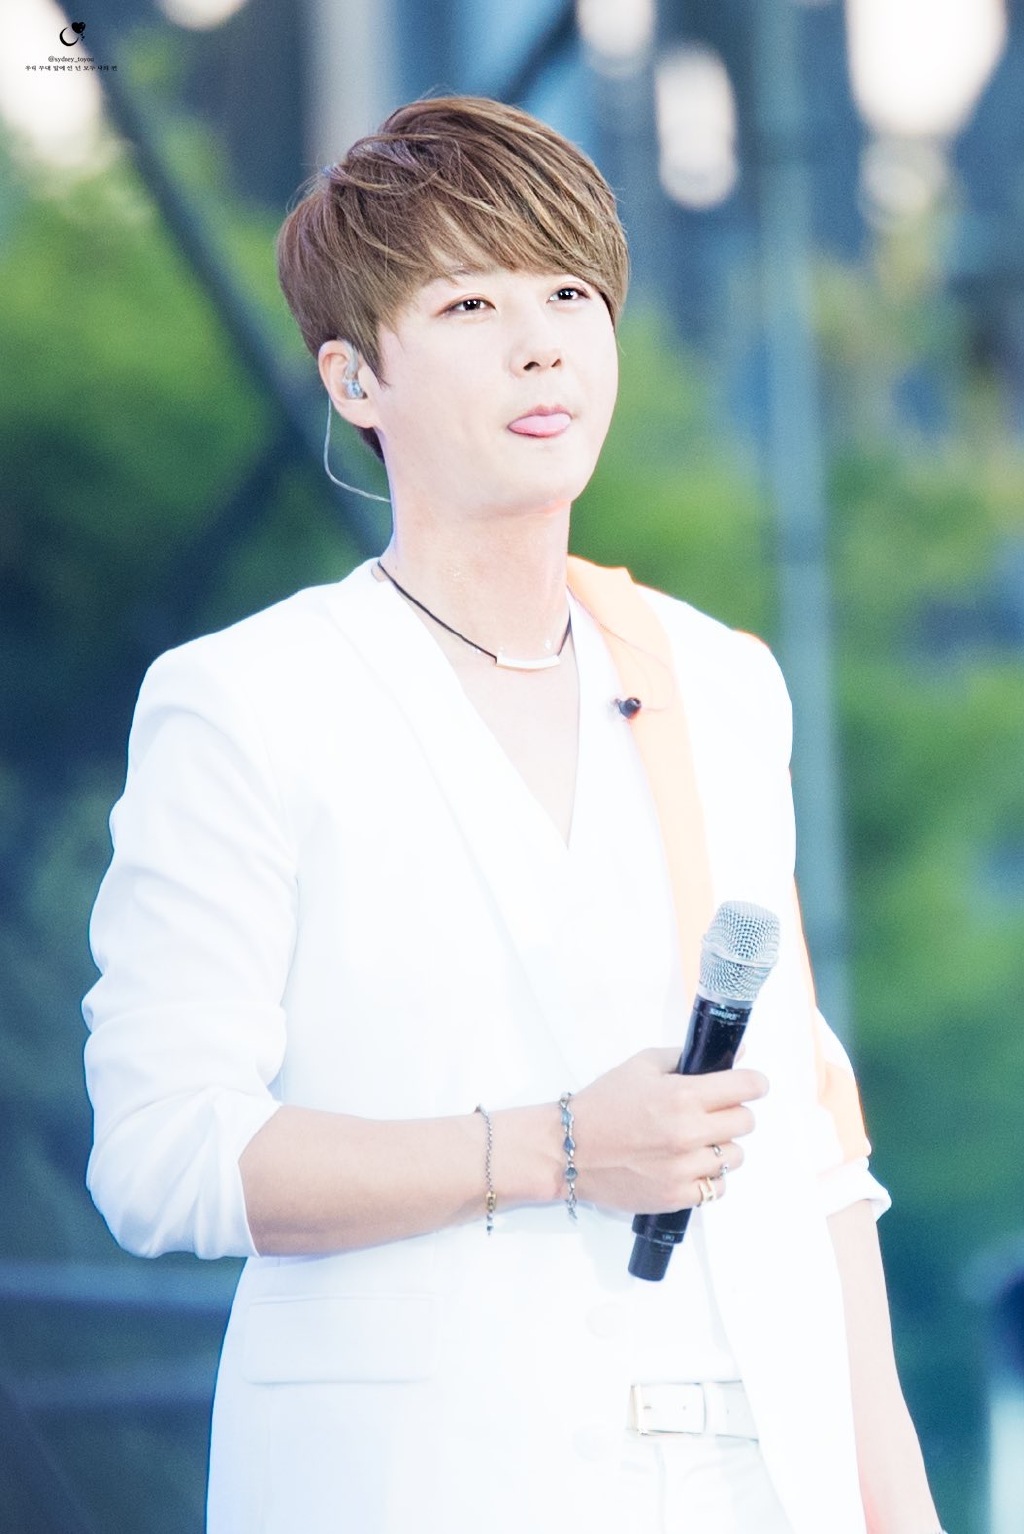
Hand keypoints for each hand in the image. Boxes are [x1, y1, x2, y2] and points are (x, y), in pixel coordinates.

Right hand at [568, 1048, 767, 1213]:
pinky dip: (708, 1177)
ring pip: (735, 1156)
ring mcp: (684, 1169)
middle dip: (734, 1112)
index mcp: (682, 1096)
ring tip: (695, 1142)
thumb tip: (734, 1056)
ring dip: (722, 1147)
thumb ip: (687, 1058)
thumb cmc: (602, 1104)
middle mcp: (688, 1133)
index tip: (750, 1085)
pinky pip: (717, 1188)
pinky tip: (688, 1165)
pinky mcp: (677, 1196)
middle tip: (712, 1112)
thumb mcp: (641, 1066)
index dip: (753, 1083)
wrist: (567, 1149)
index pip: (747, 1087)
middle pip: (746, 1122)